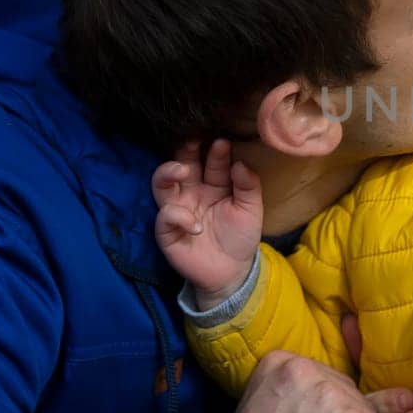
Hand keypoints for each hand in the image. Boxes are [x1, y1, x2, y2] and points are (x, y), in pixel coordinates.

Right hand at [152, 139, 261, 308]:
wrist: (232, 272)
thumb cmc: (241, 237)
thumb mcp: (252, 209)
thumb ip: (248, 186)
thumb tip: (240, 163)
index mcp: (213, 184)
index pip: (211, 161)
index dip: (216, 152)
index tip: (223, 142)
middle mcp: (192, 192)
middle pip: (181, 164)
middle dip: (185, 150)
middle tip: (193, 140)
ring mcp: (177, 209)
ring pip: (161, 183)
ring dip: (168, 172)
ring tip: (183, 170)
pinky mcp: (167, 231)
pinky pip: (165, 216)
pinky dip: (178, 217)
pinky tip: (196, 225)